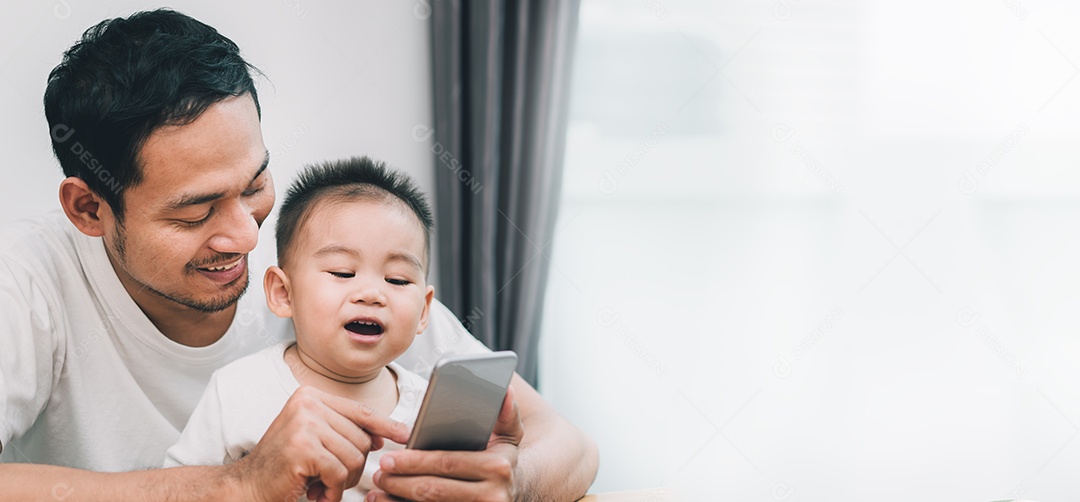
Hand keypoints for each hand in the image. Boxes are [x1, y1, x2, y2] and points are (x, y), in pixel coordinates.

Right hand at [230, 386, 410, 501]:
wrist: (246, 486)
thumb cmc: (283, 465)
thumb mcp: (314, 439)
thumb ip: (344, 431)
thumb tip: (384, 435)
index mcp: (312, 397)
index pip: (360, 410)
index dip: (385, 425)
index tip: (404, 434)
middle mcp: (308, 404)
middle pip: (361, 438)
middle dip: (353, 466)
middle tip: (330, 479)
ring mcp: (305, 423)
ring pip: (354, 457)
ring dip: (342, 481)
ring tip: (322, 486)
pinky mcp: (303, 447)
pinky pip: (340, 472)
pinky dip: (333, 491)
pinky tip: (317, 493)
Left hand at [367, 386, 523, 501]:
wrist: (513, 493)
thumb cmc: (501, 458)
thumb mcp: (508, 435)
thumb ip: (506, 413)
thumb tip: (505, 389)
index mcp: (498, 466)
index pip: (448, 463)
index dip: (415, 461)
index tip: (389, 458)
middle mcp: (492, 495)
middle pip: (435, 489)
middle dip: (401, 481)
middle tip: (379, 472)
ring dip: (398, 499)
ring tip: (378, 489)